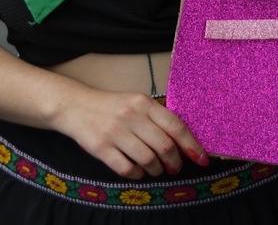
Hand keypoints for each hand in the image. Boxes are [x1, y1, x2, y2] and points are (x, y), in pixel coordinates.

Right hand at [62, 89, 206, 178]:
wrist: (75, 106)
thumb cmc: (113, 107)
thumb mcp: (136, 103)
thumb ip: (157, 118)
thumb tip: (184, 143)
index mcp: (143, 102)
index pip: (175, 126)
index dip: (192, 145)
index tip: (202, 159)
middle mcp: (130, 116)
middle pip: (164, 146)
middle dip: (175, 162)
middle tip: (175, 168)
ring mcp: (115, 132)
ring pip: (148, 159)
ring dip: (157, 170)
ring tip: (155, 169)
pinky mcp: (101, 148)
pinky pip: (127, 169)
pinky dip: (137, 174)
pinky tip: (137, 171)